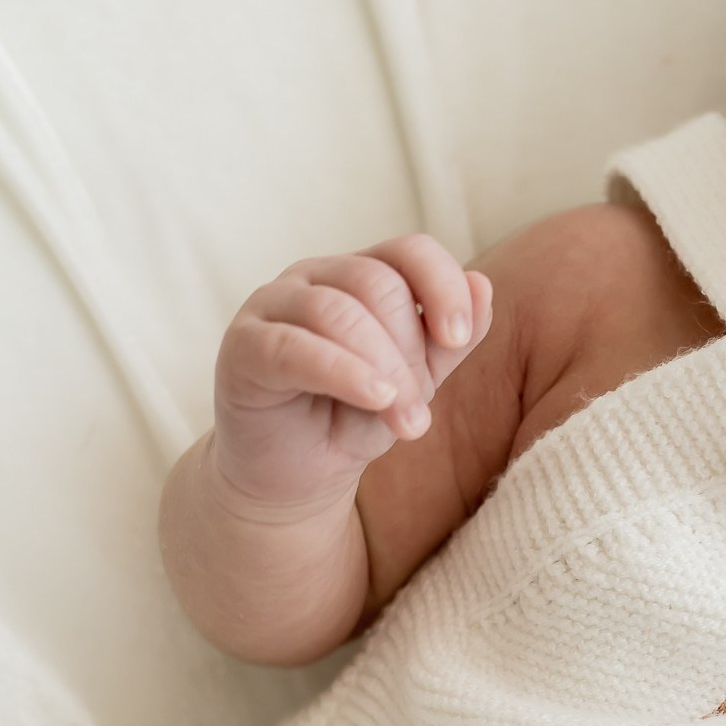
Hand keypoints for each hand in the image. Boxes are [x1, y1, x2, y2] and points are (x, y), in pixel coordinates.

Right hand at [210, 238, 493, 512]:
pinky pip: (294, 346)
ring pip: (339, 313)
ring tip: (408, 424)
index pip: (409, 250)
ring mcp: (272, 305)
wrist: (295, 475)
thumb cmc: (354, 419)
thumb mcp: (416, 382)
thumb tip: (483, 286)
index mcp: (362, 275)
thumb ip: (450, 340)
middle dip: (411, 352)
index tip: (457, 338)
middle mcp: (315, 277)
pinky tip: (375, 398)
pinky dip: (342, 371)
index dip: (442, 286)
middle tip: (419, 411)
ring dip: (386, 371)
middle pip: (378, 285)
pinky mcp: (243, 346)